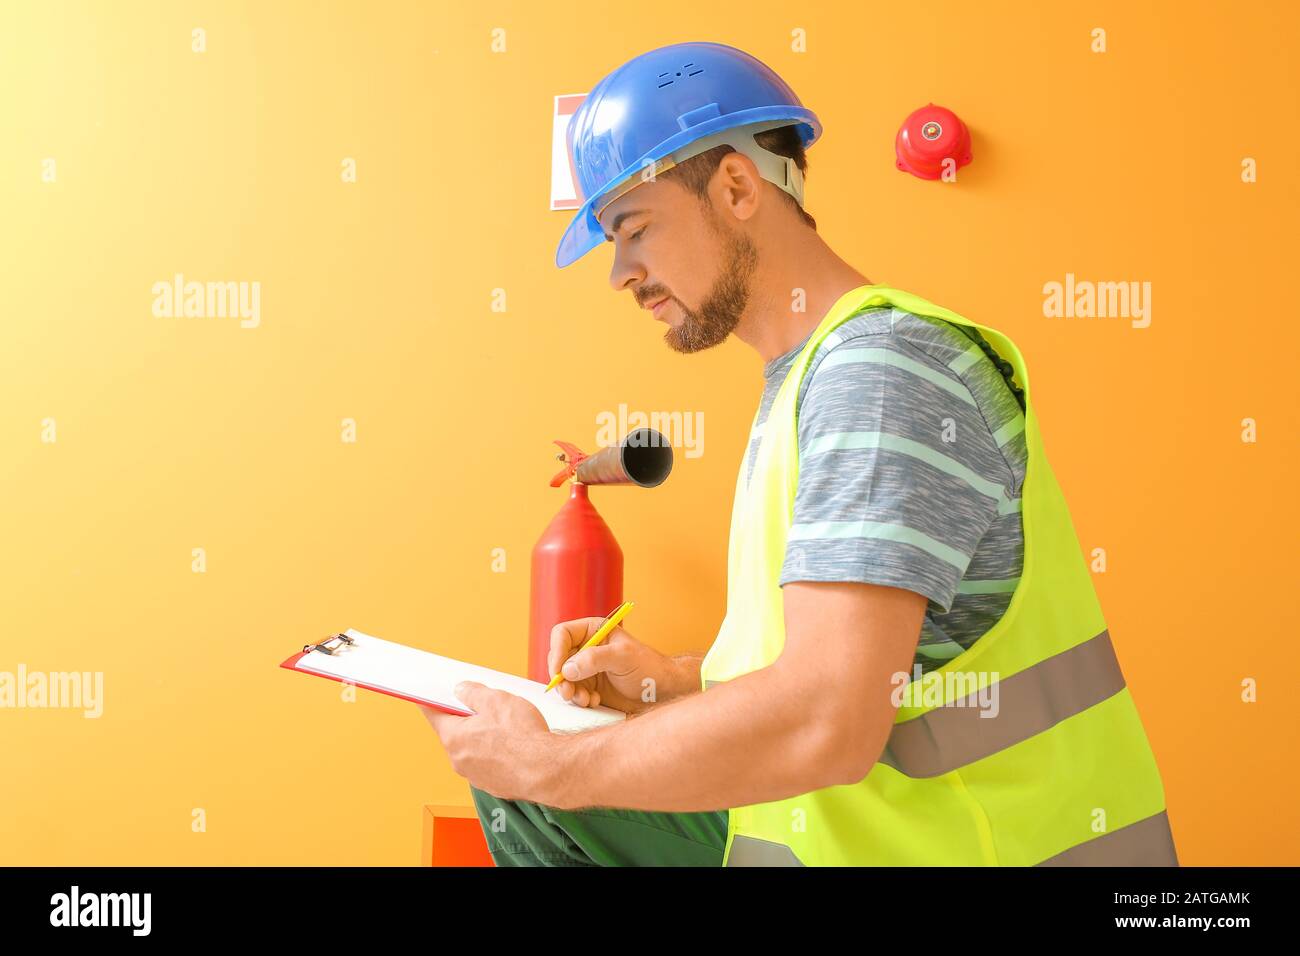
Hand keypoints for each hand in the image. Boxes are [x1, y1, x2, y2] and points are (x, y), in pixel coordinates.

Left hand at [421, 682, 553, 801]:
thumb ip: (473, 693)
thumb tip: (461, 690)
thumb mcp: (496, 700)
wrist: (547, 771)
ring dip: (483, 737)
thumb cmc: (522, 737)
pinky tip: (514, 745)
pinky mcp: (493, 785)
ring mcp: (475, 776)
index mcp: (454, 737)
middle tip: (486, 706)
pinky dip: (496, 753)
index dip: (431, 701)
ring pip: (472, 749)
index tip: (427, 695)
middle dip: (466, 718)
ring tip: (508, 726)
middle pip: (455, 732)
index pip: (433, 715)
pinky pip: (488, 763)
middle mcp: (459, 760)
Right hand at [548, 617, 678, 715]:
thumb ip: (595, 659)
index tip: (558, 671)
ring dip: (570, 692)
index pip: (562, 634)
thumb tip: (567, 669)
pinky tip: (595, 701)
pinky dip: (579, 700)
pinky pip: (573, 693)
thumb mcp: (623, 657)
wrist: (663, 692)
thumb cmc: (648, 668)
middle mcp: (586, 648)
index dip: (556, 651)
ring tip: (586, 700)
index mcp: (593, 631)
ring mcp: (586, 669)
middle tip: (569, 692)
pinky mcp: (589, 687)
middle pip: (558, 658)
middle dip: (561, 677)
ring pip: (563, 679)